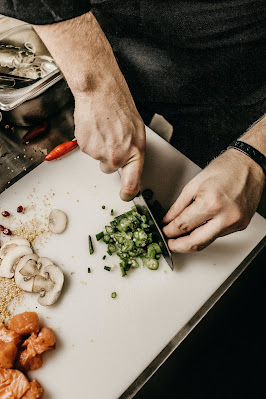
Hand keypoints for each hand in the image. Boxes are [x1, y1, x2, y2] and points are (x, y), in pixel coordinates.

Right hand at [73, 75, 144, 201]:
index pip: (132, 184)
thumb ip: (133, 152)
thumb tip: (130, 166)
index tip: (125, 195)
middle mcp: (117, 157)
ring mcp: (99, 153)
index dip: (128, 193)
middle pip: (110, 169)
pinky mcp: (85, 147)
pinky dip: (90, 140)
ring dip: (100, 147)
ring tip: (104, 128)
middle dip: (110, 158)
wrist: (100, 92)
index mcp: (134, 153)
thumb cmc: (119, 107)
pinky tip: (95, 127)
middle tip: (112, 139)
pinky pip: (88, 149)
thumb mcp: (136, 132)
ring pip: (98, 158)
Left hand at [162, 150, 264, 252]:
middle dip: (178, 246)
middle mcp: (225, 216)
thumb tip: (168, 220)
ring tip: (180, 237)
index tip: (164, 232)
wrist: (250, 164)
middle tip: (169, 243)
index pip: (183, 226)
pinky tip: (200, 227)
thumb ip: (179, 205)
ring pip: (208, 242)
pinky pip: (218, 235)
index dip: (169, 232)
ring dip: (192, 241)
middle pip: (196, 243)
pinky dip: (206, 233)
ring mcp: (235, 223)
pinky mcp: (241, 225)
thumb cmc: (226, 168)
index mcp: (211, 203)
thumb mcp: (194, 183)